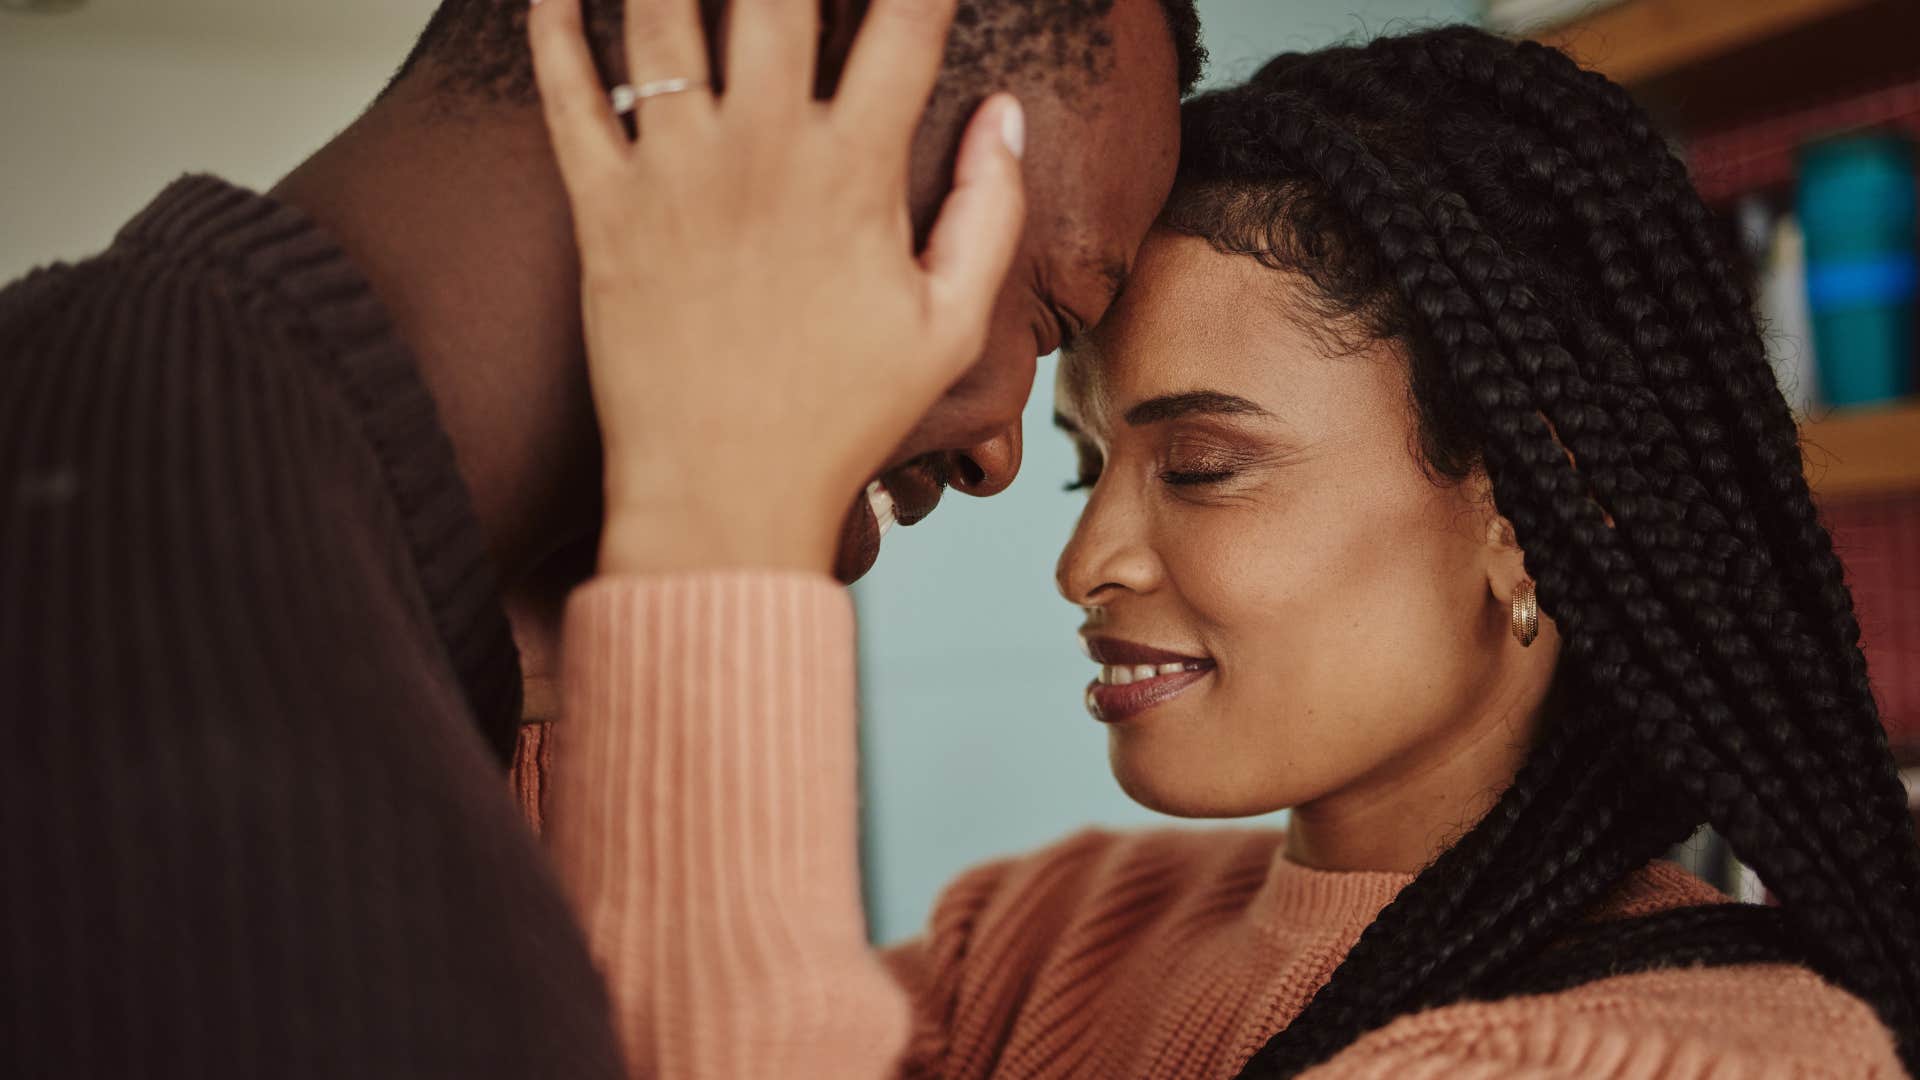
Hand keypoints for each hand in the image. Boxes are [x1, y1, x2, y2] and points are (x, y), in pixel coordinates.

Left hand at [528, 0, 1026, 576]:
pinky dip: (556, 23)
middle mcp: (763, 153)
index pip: (902, 23)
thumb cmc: (840, 418)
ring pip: (659, 14)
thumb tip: (1006, 113)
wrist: (719, 496)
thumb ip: (990, 211)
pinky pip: (566, 91)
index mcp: (856, 174)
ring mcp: (675, 174)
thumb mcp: (948, 328)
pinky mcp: (601, 208)